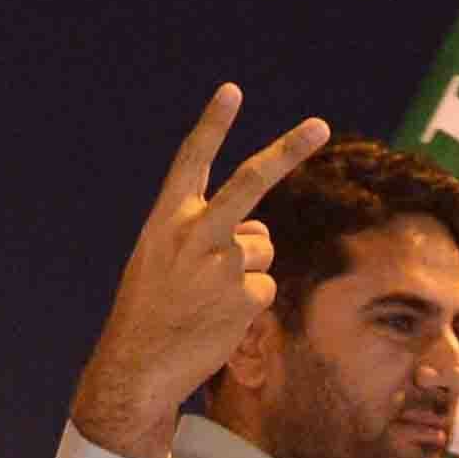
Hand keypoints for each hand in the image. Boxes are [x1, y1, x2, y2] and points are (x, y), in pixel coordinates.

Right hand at [66, 85, 329, 457]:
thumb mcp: (162, 259)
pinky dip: (249, 304)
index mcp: (167, 220)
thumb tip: (260, 233)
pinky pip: (265, 286)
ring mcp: (222, 264)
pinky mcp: (244, 296)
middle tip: (320, 125)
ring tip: (210, 297)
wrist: (138, 366)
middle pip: (250, 182)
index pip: (192, 161)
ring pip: (263, 247)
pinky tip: (219, 319)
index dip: (212, 125)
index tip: (231, 90)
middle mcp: (196, 234)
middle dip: (288, 150)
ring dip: (247, 269)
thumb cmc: (151, 311)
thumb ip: (205, 234)